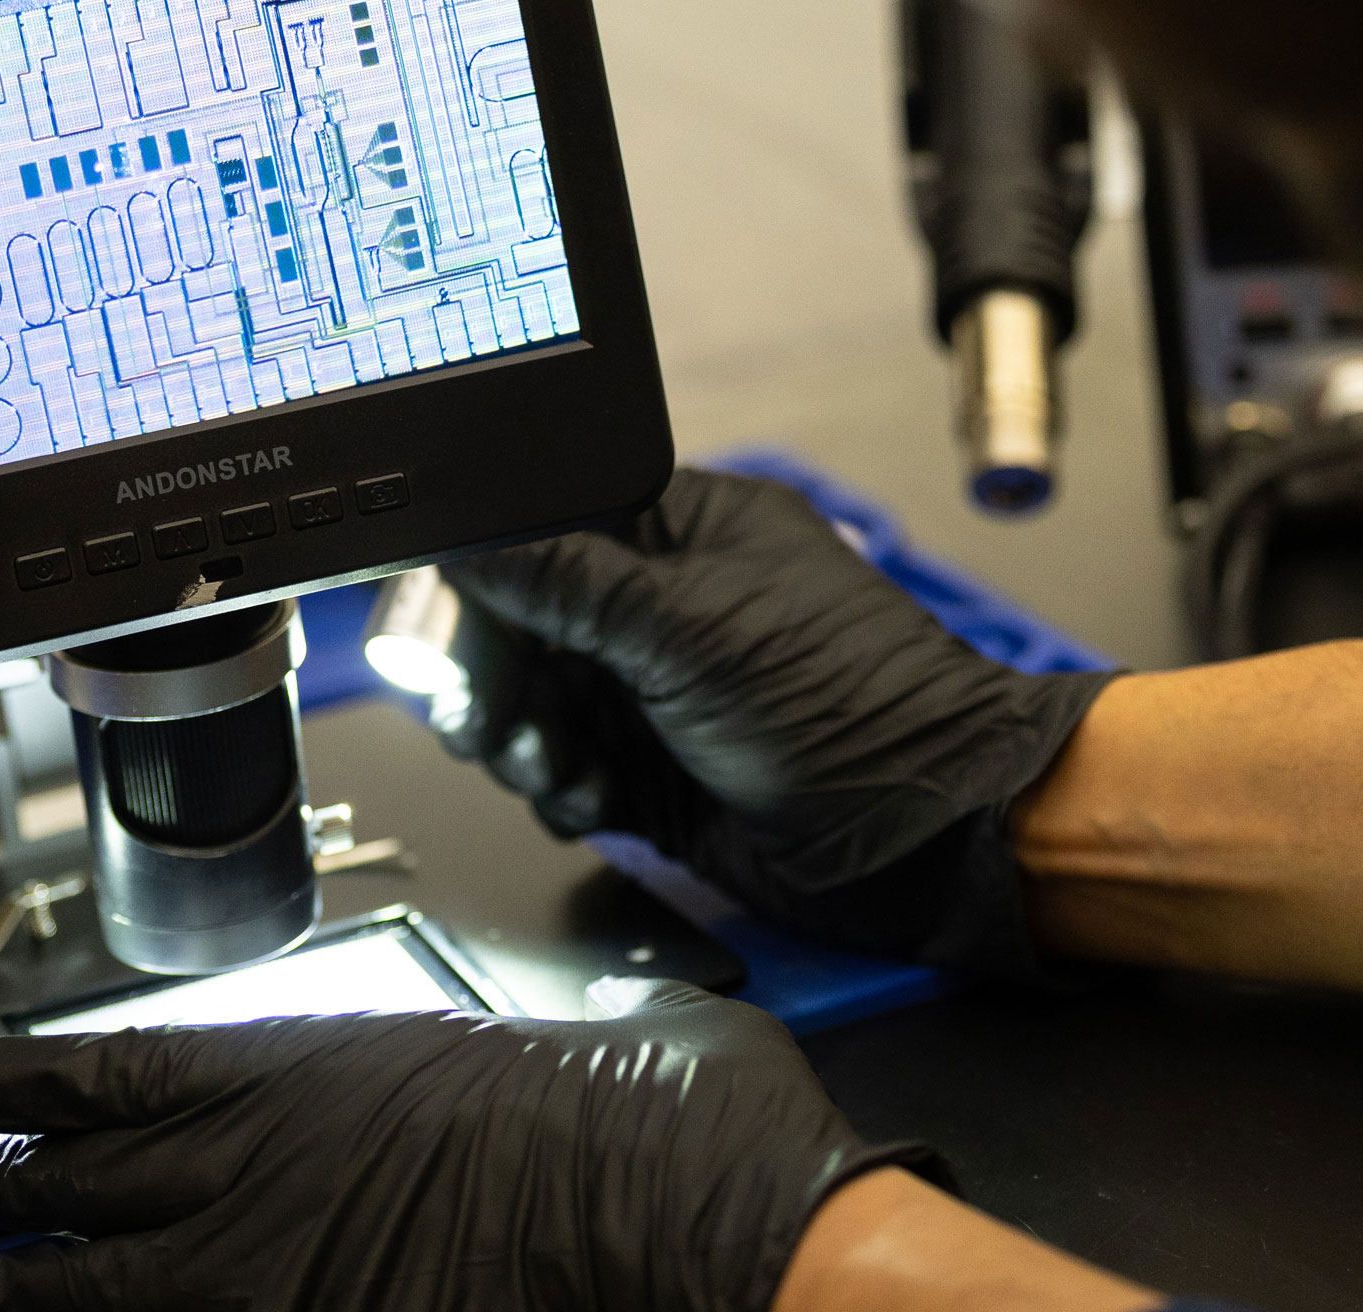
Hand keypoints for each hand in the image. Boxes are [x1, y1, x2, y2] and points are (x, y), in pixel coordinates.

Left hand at [0, 978, 945, 1311]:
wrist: (672, 1203)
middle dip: (0, 1185)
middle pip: (83, 1177)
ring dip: (15, 1287)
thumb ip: (551, 1037)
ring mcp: (271, 1267)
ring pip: (94, 1283)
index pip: (124, 1066)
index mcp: (322, 1065)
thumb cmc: (640, 1117)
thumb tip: (610, 1019)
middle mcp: (267, 1162)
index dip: (28, 1076)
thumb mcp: (589, 1029)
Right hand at [439, 467, 1116, 975]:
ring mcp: (665, 697)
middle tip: (478, 712)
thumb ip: (569, 582)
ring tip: (548, 760)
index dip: (493, 576)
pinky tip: (586, 796)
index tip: (445, 616)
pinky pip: (570, 774)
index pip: (555, 531)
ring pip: (541, 709)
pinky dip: (562, 790)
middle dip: (496, 675)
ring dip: (526, 739)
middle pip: (531, 629)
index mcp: (691, 535)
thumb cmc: (850, 700)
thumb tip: (473, 546)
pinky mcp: (661, 778)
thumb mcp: (690, 624)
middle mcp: (672, 612)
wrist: (917, 831)